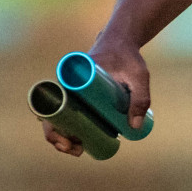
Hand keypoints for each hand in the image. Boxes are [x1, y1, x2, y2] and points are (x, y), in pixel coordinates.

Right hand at [39, 33, 151, 155]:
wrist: (123, 40)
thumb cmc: (128, 57)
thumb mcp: (138, 76)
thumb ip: (140, 98)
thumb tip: (135, 127)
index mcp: (71, 79)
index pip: (51, 107)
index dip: (53, 129)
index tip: (67, 143)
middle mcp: (67, 85)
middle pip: (53, 116)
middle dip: (59, 138)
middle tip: (77, 150)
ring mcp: (72, 90)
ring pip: (60, 117)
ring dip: (63, 136)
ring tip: (80, 150)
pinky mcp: (80, 93)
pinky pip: (68, 112)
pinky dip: (68, 127)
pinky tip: (76, 142)